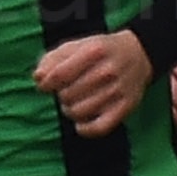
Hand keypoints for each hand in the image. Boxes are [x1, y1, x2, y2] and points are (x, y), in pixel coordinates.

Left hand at [35, 31, 154, 137]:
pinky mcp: (125, 107)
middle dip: (61, 95)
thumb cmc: (101, 51)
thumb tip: (38, 78)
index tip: (44, 86)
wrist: (138, 55)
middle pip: (68, 94)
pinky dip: (85, 129)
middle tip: (67, 91)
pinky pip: (99, 128)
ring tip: (74, 103)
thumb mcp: (77, 46)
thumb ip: (54, 59)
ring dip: (70, 110)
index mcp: (94, 51)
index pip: (60, 74)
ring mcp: (117, 91)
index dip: (46, 84)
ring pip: (80, 112)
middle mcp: (107, 71)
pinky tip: (81, 123)